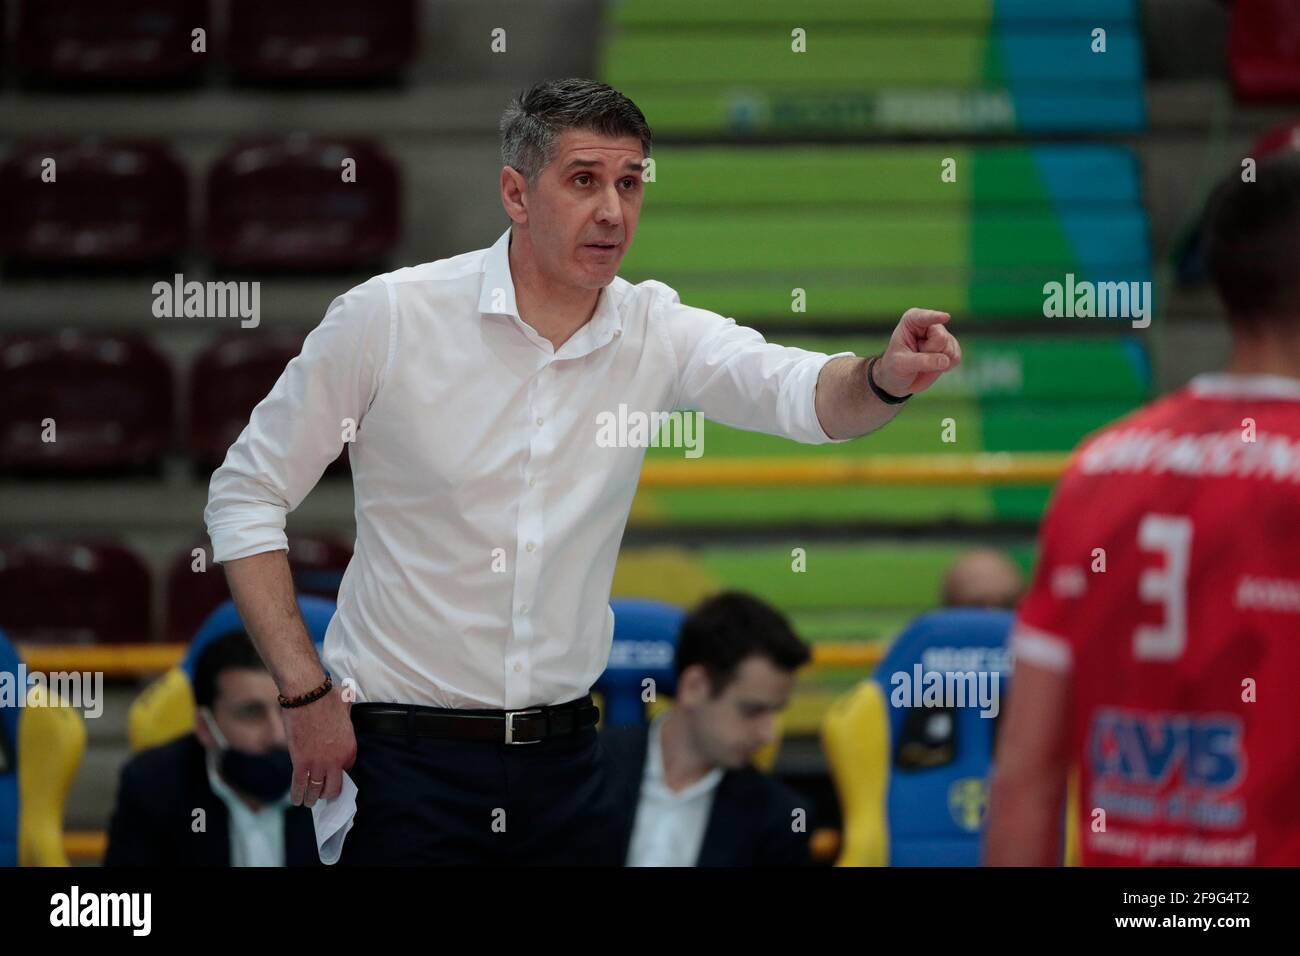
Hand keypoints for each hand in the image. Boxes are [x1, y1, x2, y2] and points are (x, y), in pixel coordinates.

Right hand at [283, 684, 355, 807]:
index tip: (335, 779)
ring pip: (316, 790)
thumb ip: (347, 713)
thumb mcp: (347, 707)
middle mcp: (336, 761)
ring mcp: (318, 763)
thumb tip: (347, 700)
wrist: (308, 695)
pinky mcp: (300, 762)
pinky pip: (299, 785)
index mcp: (350, 748)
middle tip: (322, 795)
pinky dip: (297, 794)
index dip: (340, 775)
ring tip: (309, 802)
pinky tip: (296, 800)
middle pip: (333, 787)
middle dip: (327, 793)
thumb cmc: (328, 697)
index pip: (348, 771)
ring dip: (312, 798)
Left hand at [874, 308, 961, 396]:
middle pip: (941, 338)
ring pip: (950, 349)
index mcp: (912, 321)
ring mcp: (942, 336)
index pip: (925, 317)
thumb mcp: (901, 364)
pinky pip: (956, 357)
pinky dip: (946, 366)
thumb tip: (945, 360)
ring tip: (922, 362)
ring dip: (937, 362)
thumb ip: (922, 361)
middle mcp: (930, 324)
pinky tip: (933, 366)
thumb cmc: (895, 368)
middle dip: (930, 353)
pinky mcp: (951, 348)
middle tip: (916, 358)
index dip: (935, 317)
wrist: (899, 380)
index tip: (946, 317)